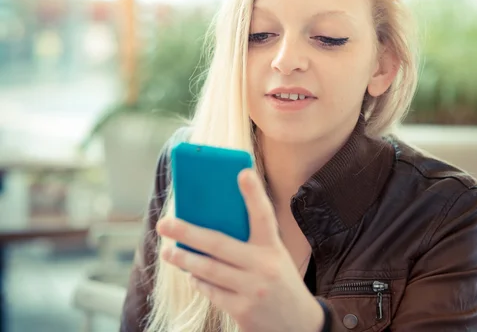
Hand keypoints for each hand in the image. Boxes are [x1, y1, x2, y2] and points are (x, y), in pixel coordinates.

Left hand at [156, 168, 323, 331]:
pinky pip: (212, 292)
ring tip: (168, 250)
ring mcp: (253, 290)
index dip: (254, 194)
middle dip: (188, 232)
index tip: (242, 172)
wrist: (299, 324)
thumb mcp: (273, 258)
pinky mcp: (243, 310)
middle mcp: (264, 266)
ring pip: (209, 270)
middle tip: (164, 223)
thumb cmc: (279, 281)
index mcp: (273, 248)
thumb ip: (250, 242)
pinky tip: (192, 275)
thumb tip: (209, 224)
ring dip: (185, 259)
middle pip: (219, 244)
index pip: (263, 215)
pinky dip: (199, 281)